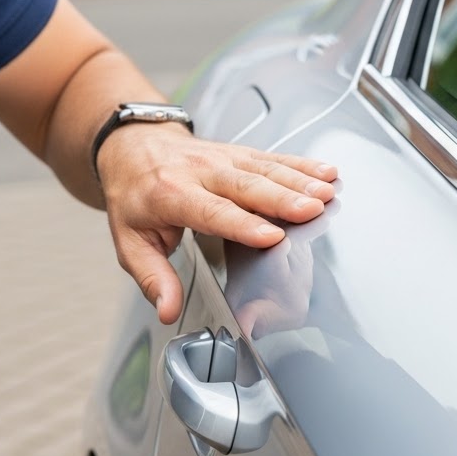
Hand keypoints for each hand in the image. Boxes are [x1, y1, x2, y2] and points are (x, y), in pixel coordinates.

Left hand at [97, 125, 337, 323]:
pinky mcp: (238, 152)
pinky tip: (325, 171)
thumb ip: (153, 278)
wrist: (133, 146)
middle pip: (244, 186)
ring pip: (263, 168)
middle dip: (281, 198)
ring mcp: (221, 158)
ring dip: (298, 179)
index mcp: (169, 194)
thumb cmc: (134, 196)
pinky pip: (272, 157)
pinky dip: (301, 164)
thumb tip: (167, 309)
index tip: (270, 237)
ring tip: (326, 192)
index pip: (210, 211)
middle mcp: (199, 172)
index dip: (242, 224)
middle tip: (312, 209)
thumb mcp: (129, 242)